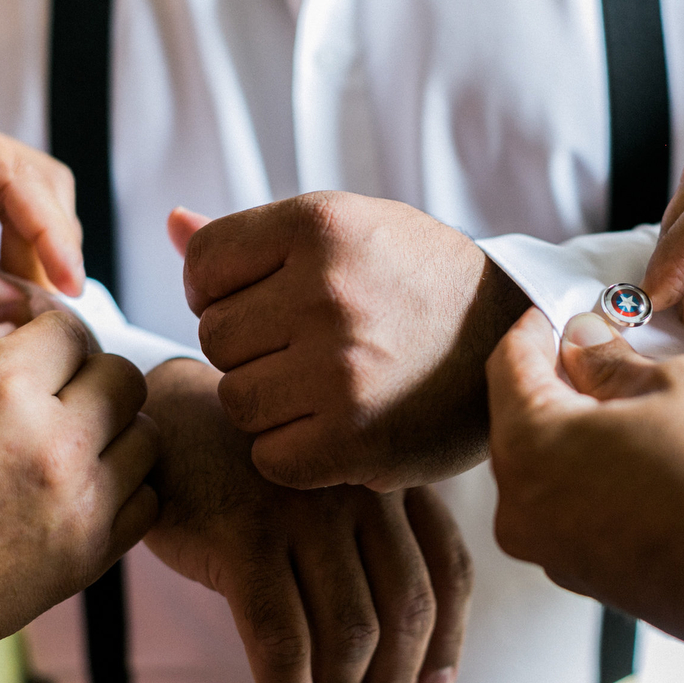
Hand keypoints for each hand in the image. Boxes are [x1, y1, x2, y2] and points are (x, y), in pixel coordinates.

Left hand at [0, 86, 83, 327]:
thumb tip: (25, 314)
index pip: (22, 179)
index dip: (54, 237)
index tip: (70, 288)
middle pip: (38, 184)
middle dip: (47, 245)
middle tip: (40, 303)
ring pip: (33, 196)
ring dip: (36, 248)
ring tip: (22, 295)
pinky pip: (9, 204)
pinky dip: (17, 244)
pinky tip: (7, 277)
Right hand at [0, 312, 157, 682]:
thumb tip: (23, 324)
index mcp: (4, 391)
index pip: (73, 331)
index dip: (55, 338)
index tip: (45, 356)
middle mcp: (56, 440)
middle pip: (125, 376)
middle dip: (95, 379)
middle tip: (64, 400)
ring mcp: (83, 498)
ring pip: (147, 434)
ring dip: (116, 434)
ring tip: (75, 449)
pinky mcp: (96, 550)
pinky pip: (149, 497)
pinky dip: (126, 490)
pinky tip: (86, 491)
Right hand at [141, 358, 473, 682]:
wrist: (168, 423)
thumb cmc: (253, 474)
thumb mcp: (328, 490)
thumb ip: (368, 542)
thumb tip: (398, 651)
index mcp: (388, 481)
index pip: (448, 566)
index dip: (448, 637)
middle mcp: (358, 492)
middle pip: (405, 605)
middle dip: (396, 680)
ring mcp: (303, 511)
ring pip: (349, 627)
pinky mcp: (244, 533)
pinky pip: (280, 632)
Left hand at [172, 193, 529, 490]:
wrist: (511, 330)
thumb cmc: (418, 277)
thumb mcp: (349, 229)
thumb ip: (256, 236)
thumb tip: (172, 226)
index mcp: (319, 225)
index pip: (202, 267)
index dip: (222, 290)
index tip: (265, 301)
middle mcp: (327, 292)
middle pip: (214, 337)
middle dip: (251, 346)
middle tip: (308, 346)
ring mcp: (341, 369)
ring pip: (236, 400)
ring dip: (269, 401)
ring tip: (325, 384)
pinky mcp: (355, 439)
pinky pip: (269, 457)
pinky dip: (294, 451)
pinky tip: (334, 426)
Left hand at [486, 309, 683, 650]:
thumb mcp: (679, 384)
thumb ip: (612, 358)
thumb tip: (584, 341)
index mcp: (530, 446)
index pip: (507, 363)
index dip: (535, 327)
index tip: (561, 314)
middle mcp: (521, 505)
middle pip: (518, 416)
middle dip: (555, 376)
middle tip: (601, 348)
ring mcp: (548, 548)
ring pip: (544, 463)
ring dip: (574, 426)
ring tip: (629, 401)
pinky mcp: (581, 573)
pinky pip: (567, 504)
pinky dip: (589, 472)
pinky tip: (638, 454)